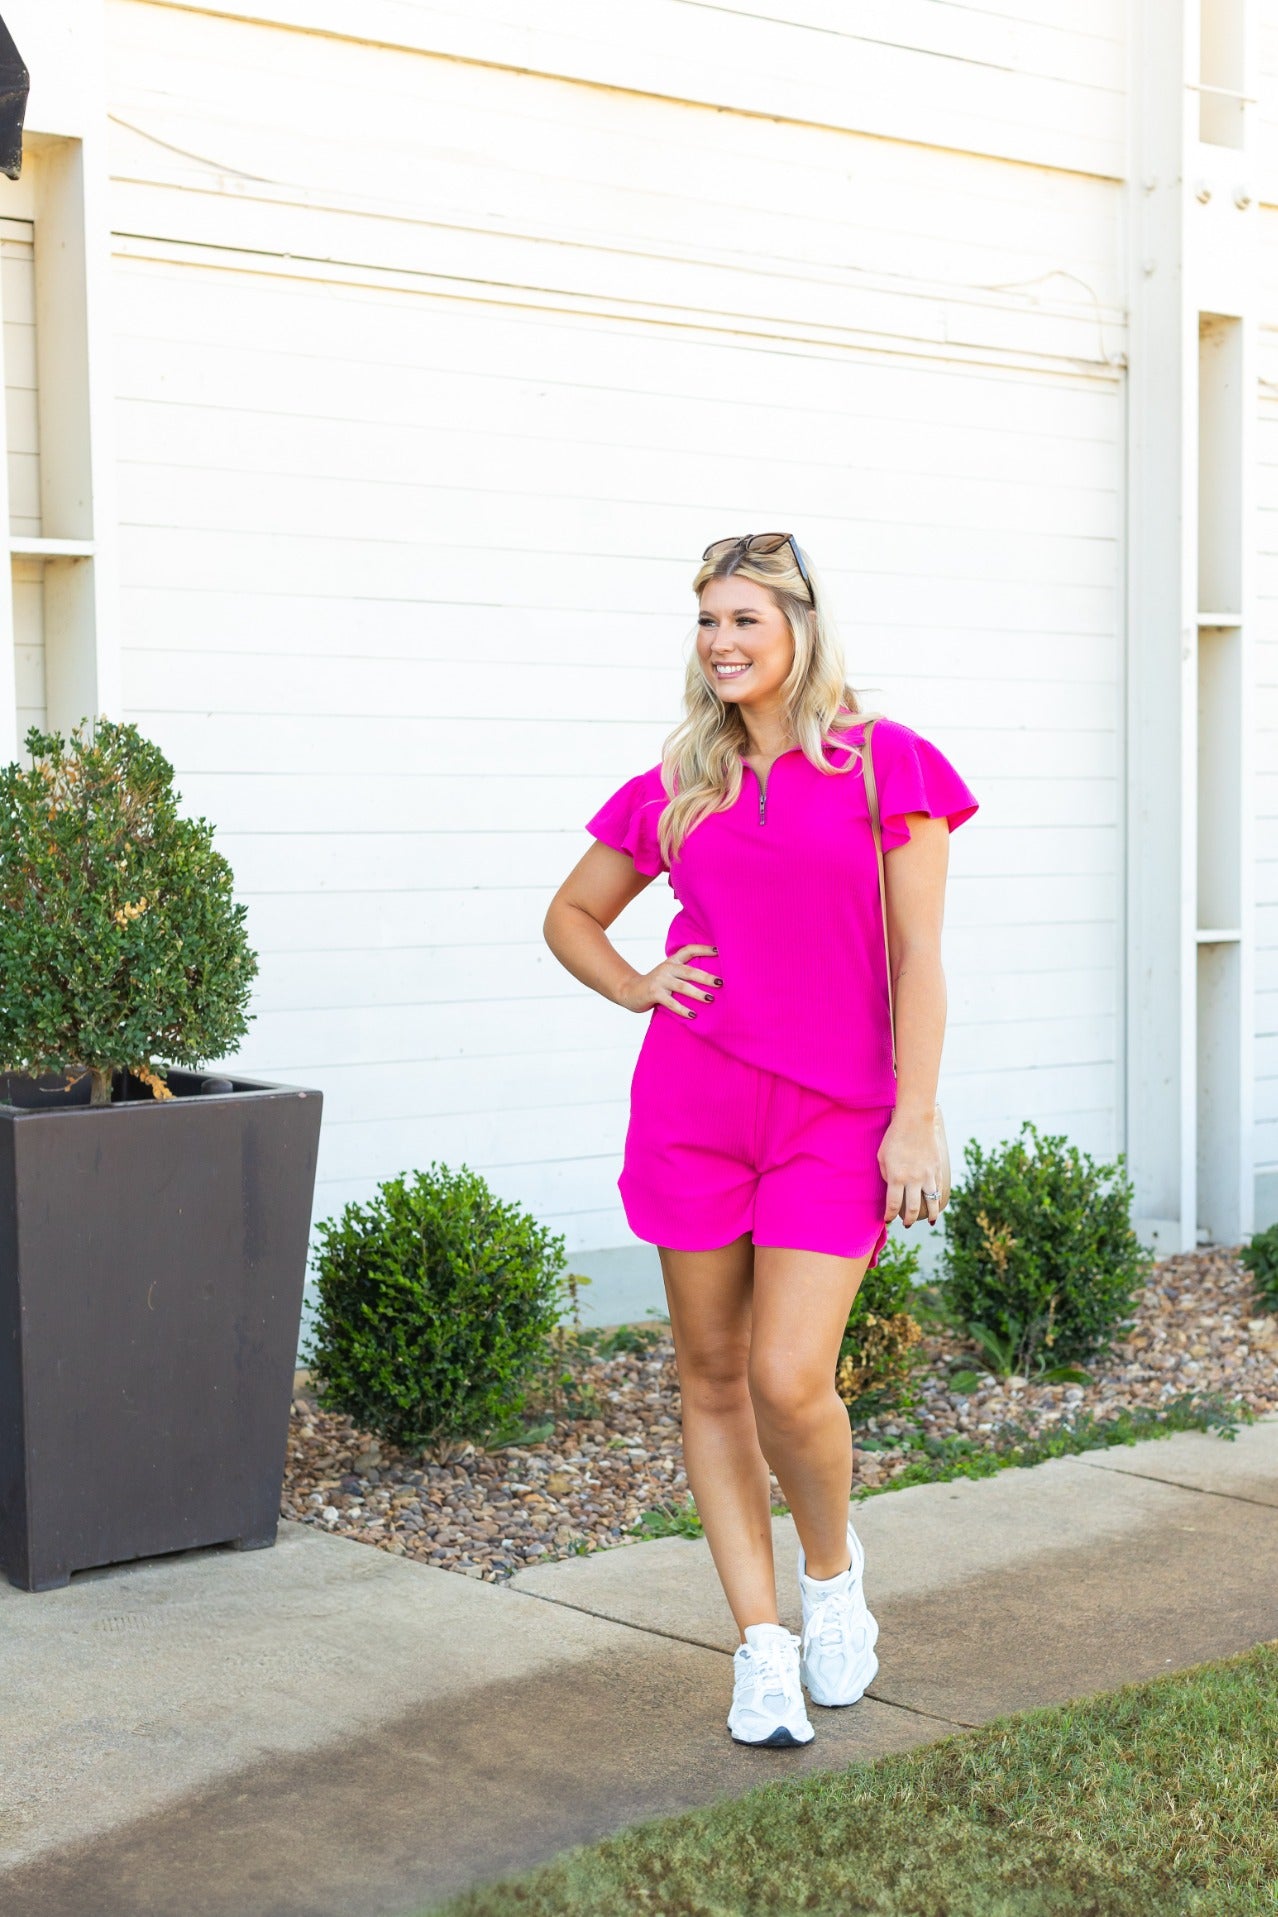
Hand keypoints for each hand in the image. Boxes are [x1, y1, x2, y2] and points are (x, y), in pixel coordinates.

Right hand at [616, 942, 721, 1016]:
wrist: (629, 991)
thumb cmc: (656, 985)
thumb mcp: (668, 974)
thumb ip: (683, 974)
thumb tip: (712, 981)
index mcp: (672, 962)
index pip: (688, 950)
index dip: (703, 949)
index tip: (719, 951)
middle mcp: (667, 968)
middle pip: (690, 971)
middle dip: (706, 977)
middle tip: (721, 983)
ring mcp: (660, 980)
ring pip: (682, 986)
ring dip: (697, 993)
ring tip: (710, 999)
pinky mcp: (654, 993)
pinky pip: (671, 1002)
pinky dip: (682, 1009)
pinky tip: (693, 1015)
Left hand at [878, 1111, 940, 1228]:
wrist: (915, 1122)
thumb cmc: (894, 1138)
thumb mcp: (882, 1157)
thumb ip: (887, 1175)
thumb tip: (893, 1188)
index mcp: (897, 1177)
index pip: (893, 1205)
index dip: (890, 1216)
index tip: (888, 1220)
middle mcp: (913, 1179)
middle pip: (913, 1209)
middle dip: (909, 1220)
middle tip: (907, 1224)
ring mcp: (927, 1175)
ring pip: (931, 1202)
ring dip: (931, 1215)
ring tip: (930, 1222)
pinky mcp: (937, 1169)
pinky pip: (938, 1189)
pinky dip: (938, 1199)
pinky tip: (937, 1204)